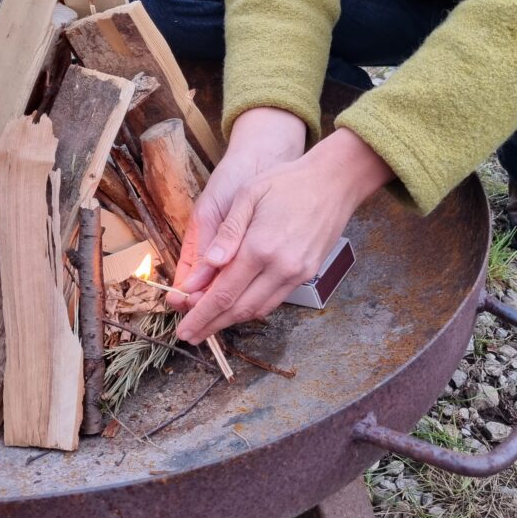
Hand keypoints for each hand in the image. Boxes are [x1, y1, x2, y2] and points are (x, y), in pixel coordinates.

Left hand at [174, 128, 393, 344]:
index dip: (200, 314)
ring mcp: (297, 273)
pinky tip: (238, 306)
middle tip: (189, 335)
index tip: (183, 329)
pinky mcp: (308, 273)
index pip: (223, 293)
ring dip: (232, 320)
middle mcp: (280, 267)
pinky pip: (275, 299)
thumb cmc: (287, 181)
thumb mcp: (248, 195)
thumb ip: (226, 233)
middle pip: (239, 308)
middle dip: (211, 324)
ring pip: (258, 309)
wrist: (334, 181)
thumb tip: (205, 266)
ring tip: (209, 325)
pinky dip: (253, 307)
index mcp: (259, 247)